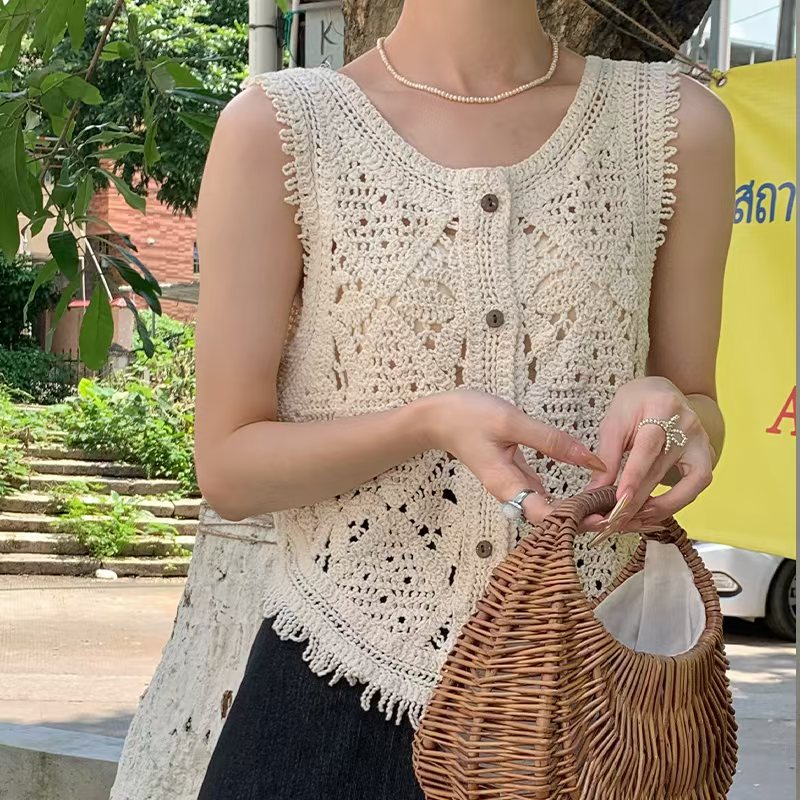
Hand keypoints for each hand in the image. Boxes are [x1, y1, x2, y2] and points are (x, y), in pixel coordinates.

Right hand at [420, 389, 606, 525]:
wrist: (438, 417)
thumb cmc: (468, 417)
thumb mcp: (511, 422)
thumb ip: (551, 440)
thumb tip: (590, 460)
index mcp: (506, 484)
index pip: (544, 515)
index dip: (574, 521)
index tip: (603, 519)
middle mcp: (510, 492)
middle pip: (549, 519)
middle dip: (581, 522)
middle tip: (616, 516)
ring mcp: (512, 485)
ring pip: (548, 509)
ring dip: (576, 512)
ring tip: (608, 509)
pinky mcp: (515, 476)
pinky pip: (543, 493)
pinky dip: (565, 497)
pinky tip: (586, 494)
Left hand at [581, 377, 714, 536]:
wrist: (660, 391)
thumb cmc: (635, 404)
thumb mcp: (614, 422)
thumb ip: (606, 455)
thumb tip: (594, 491)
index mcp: (662, 408)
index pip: (648, 448)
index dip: (634, 477)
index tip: (620, 501)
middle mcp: (688, 425)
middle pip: (663, 470)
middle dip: (639, 501)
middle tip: (616, 520)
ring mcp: (702, 441)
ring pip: (689, 484)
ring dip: (662, 507)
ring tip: (635, 520)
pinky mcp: (707, 455)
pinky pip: (696, 485)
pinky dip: (677, 501)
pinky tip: (655, 509)